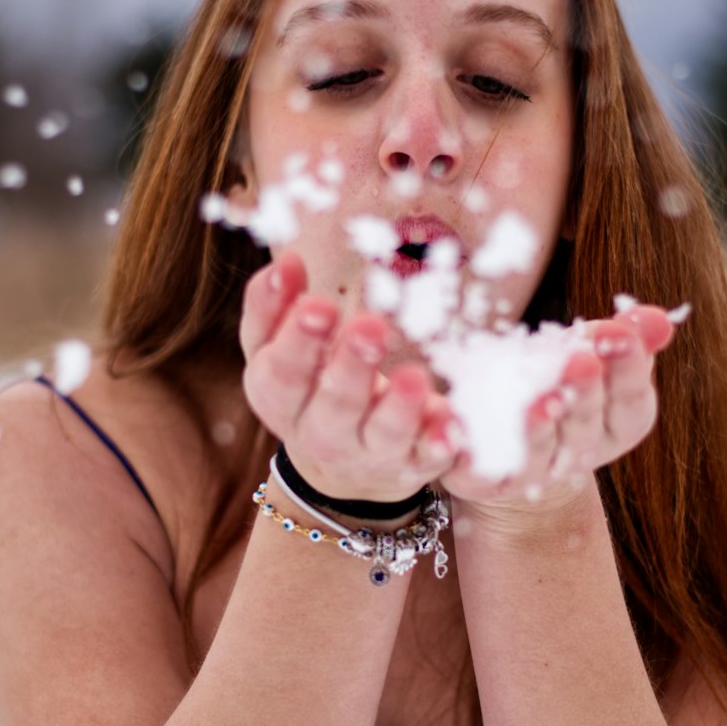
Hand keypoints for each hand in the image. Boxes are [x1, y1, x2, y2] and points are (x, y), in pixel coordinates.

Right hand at [240, 252, 459, 502]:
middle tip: (370, 326)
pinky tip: (453, 424)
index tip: (320, 305)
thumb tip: (286, 261)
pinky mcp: (413, 463)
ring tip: (414, 377)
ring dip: (400, 407)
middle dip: (352, 365)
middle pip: (335, 404)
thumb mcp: (276, 348)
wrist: (340, 463)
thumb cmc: (308, 384)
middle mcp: (322, 433)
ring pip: (384, 434)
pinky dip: (441, 443)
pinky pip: (429, 457)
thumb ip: (273, 306)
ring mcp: (370, 453)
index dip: (298, 342)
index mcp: (281, 400)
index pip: (282, 374)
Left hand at [439, 307, 675, 514]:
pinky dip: (465, 451)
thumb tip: (658, 318)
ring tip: (539, 400)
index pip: (630, 400)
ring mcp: (530, 474)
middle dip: (584, 394)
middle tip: (582, 361)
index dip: (629, 368)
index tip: (621, 334)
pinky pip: (474, 470)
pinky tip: (456, 424)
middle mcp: (577, 457)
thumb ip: (626, 337)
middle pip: (584, 428)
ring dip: (538, 428)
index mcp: (615, 427)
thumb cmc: (561, 387)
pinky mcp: (481, 481)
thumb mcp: (594, 357)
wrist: (510, 449)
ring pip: (537, 455)